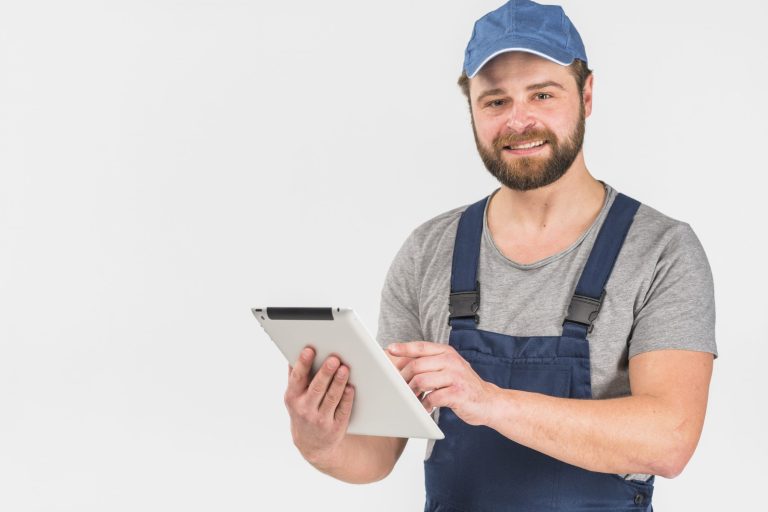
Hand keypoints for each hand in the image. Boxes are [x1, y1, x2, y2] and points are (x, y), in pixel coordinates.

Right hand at [284, 346, 354, 465]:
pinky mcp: (335, 428)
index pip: (297, 378)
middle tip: (334, 359)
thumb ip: (296, 376)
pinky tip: (351, 388)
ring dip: (338, 383)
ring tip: (345, 369)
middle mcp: (305, 409)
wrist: (311, 444)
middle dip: (325, 373)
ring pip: (331, 398)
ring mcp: (320, 420)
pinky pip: (343, 411)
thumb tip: (295, 351)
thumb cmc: (304, 410)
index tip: (309, 350)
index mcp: (293, 397)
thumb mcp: (295, 396)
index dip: (303, 363)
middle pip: (316, 388)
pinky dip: (347, 399)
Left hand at [387, 341, 498, 425]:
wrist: (488, 402)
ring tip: (411, 400)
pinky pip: (432, 397)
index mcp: (447, 352)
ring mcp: (456, 376)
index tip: (389, 350)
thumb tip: (400, 363)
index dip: (403, 348)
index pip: (421, 346)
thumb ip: (428, 364)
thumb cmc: (462, 385)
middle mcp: (451, 361)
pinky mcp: (458, 393)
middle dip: (403, 378)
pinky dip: (425, 404)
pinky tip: (425, 408)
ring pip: (422, 380)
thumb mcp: (447, 369)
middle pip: (416, 365)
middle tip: (399, 388)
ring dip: (412, 392)